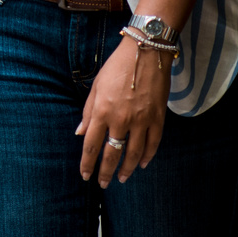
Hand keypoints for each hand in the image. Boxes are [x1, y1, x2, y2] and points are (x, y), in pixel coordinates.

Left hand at [77, 37, 169, 187]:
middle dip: (106, 172)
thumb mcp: (96, 86)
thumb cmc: (116, 67)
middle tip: (103, 183)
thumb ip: (88, 112)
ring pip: (134, 153)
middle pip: (112, 154)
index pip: (92, 145)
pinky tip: (142, 164)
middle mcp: (121, 119)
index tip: (85, 174)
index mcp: (102, 111)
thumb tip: (80, 133)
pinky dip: (148, 156)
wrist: (145, 53)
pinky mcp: (157, 118)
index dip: (87, 162)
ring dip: (126, 168)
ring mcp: (141, 120)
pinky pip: (153, 143)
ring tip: (121, 178)